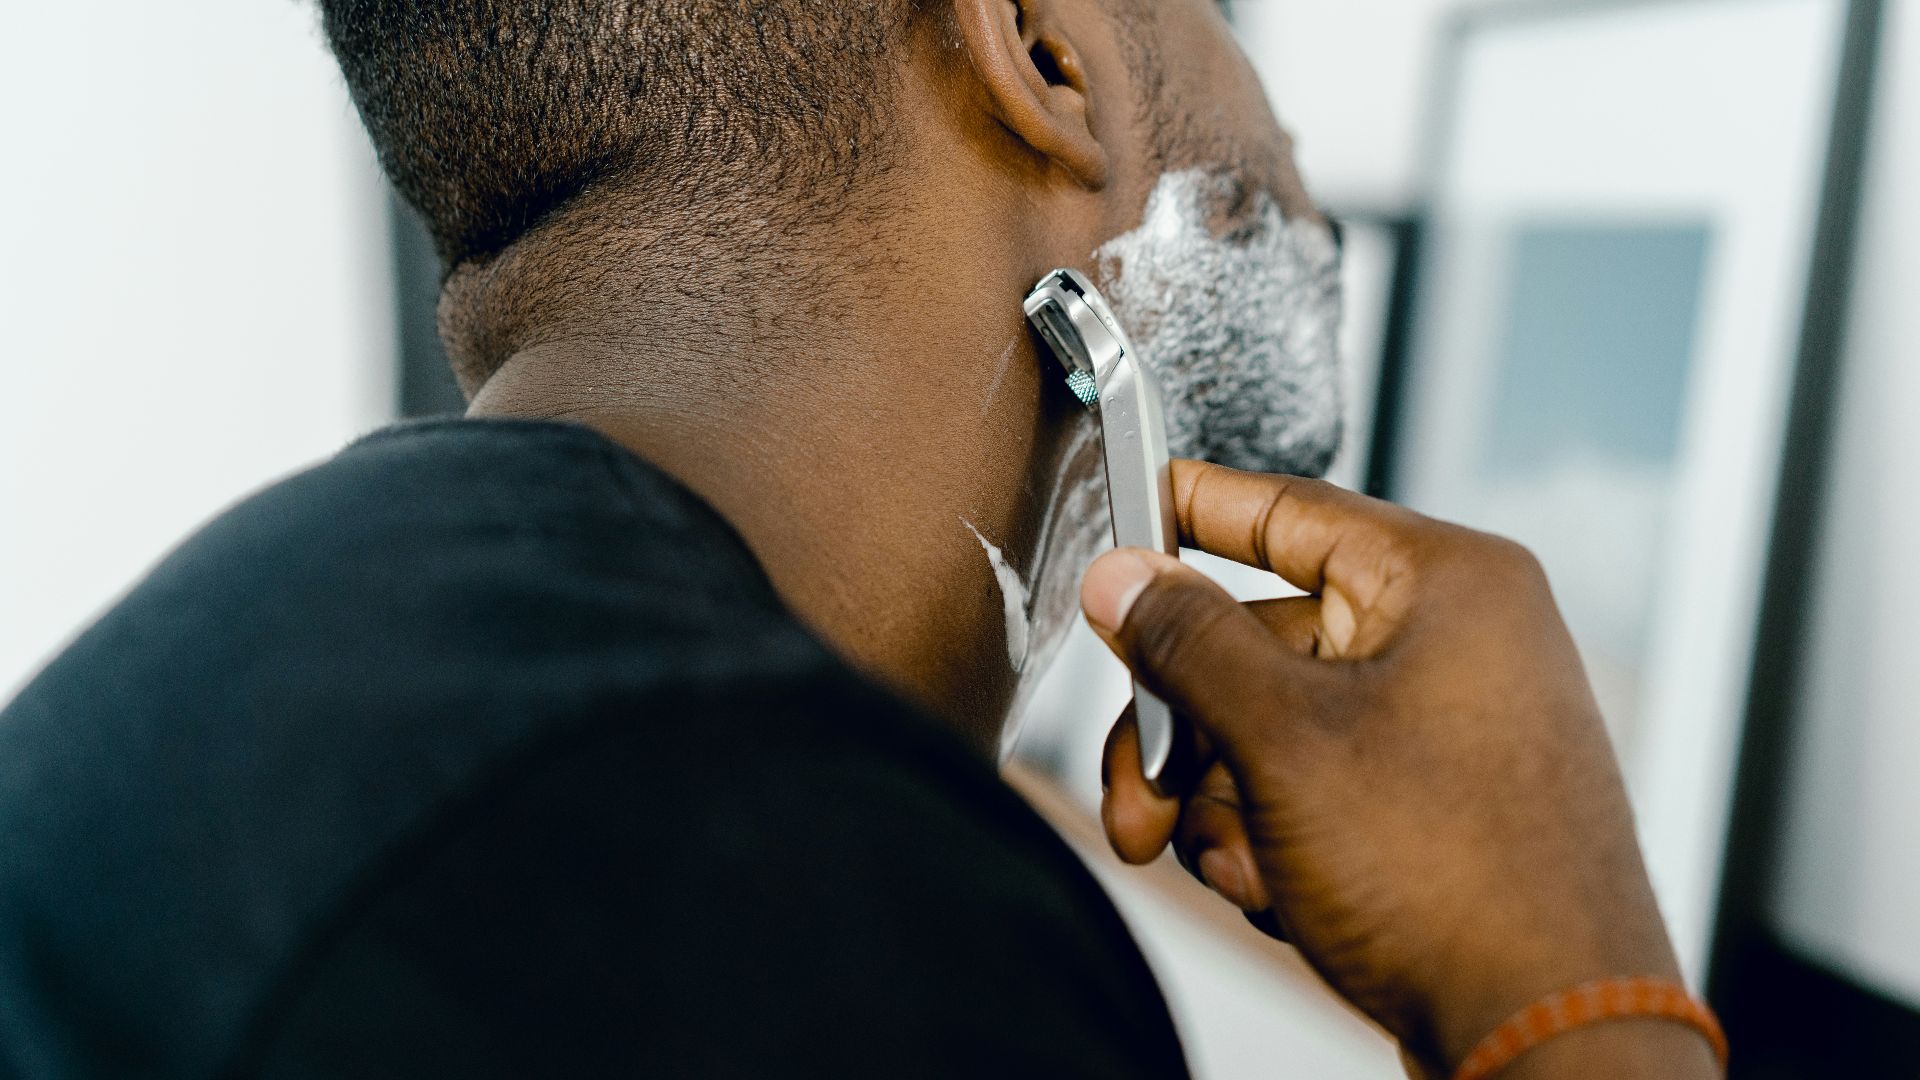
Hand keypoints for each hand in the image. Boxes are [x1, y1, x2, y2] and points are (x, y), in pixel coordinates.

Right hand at [1080, 461, 1711, 1075]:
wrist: (1549, 1034)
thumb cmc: (1461, 881)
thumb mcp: (1285, 740)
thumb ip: (1188, 644)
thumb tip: (1124, 577)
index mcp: (1444, 585)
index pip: (1291, 509)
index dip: (1195, 509)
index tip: (1130, 506)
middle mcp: (1454, 643)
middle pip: (1258, 644)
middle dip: (1184, 733)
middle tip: (1140, 797)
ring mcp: (1447, 727)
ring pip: (1273, 728)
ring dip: (1223, 802)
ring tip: (1234, 867)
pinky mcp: (1435, 805)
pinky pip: (1314, 787)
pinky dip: (1274, 838)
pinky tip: (1278, 892)